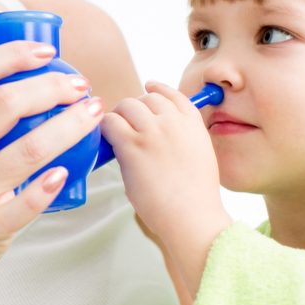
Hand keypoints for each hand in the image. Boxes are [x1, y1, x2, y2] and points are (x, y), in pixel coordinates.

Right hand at [0, 41, 103, 304]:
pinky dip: (45, 188)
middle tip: (79, 86)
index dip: (12, 55)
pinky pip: (20, 207)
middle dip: (51, 87)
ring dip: (68, 127)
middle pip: (4, 104)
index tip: (46, 52)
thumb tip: (11, 77)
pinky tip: (65, 173)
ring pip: (25, 149)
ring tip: (91, 114)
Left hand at [103, 81, 230, 294]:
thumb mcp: (199, 155)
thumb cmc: (195, 196)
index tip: (149, 88)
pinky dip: (105, 128)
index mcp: (193, 123)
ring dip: (119, 116)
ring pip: (126, 106)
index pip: (173, 94)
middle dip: (135, 108)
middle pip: (146, 98)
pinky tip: (106, 140)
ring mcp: (152, 132)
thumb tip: (154, 130)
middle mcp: (173, 122)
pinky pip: (110, 123)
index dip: (158, 90)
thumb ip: (181, 136)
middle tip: (126, 124)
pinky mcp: (132, 146)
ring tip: (115, 133)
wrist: (192, 217)